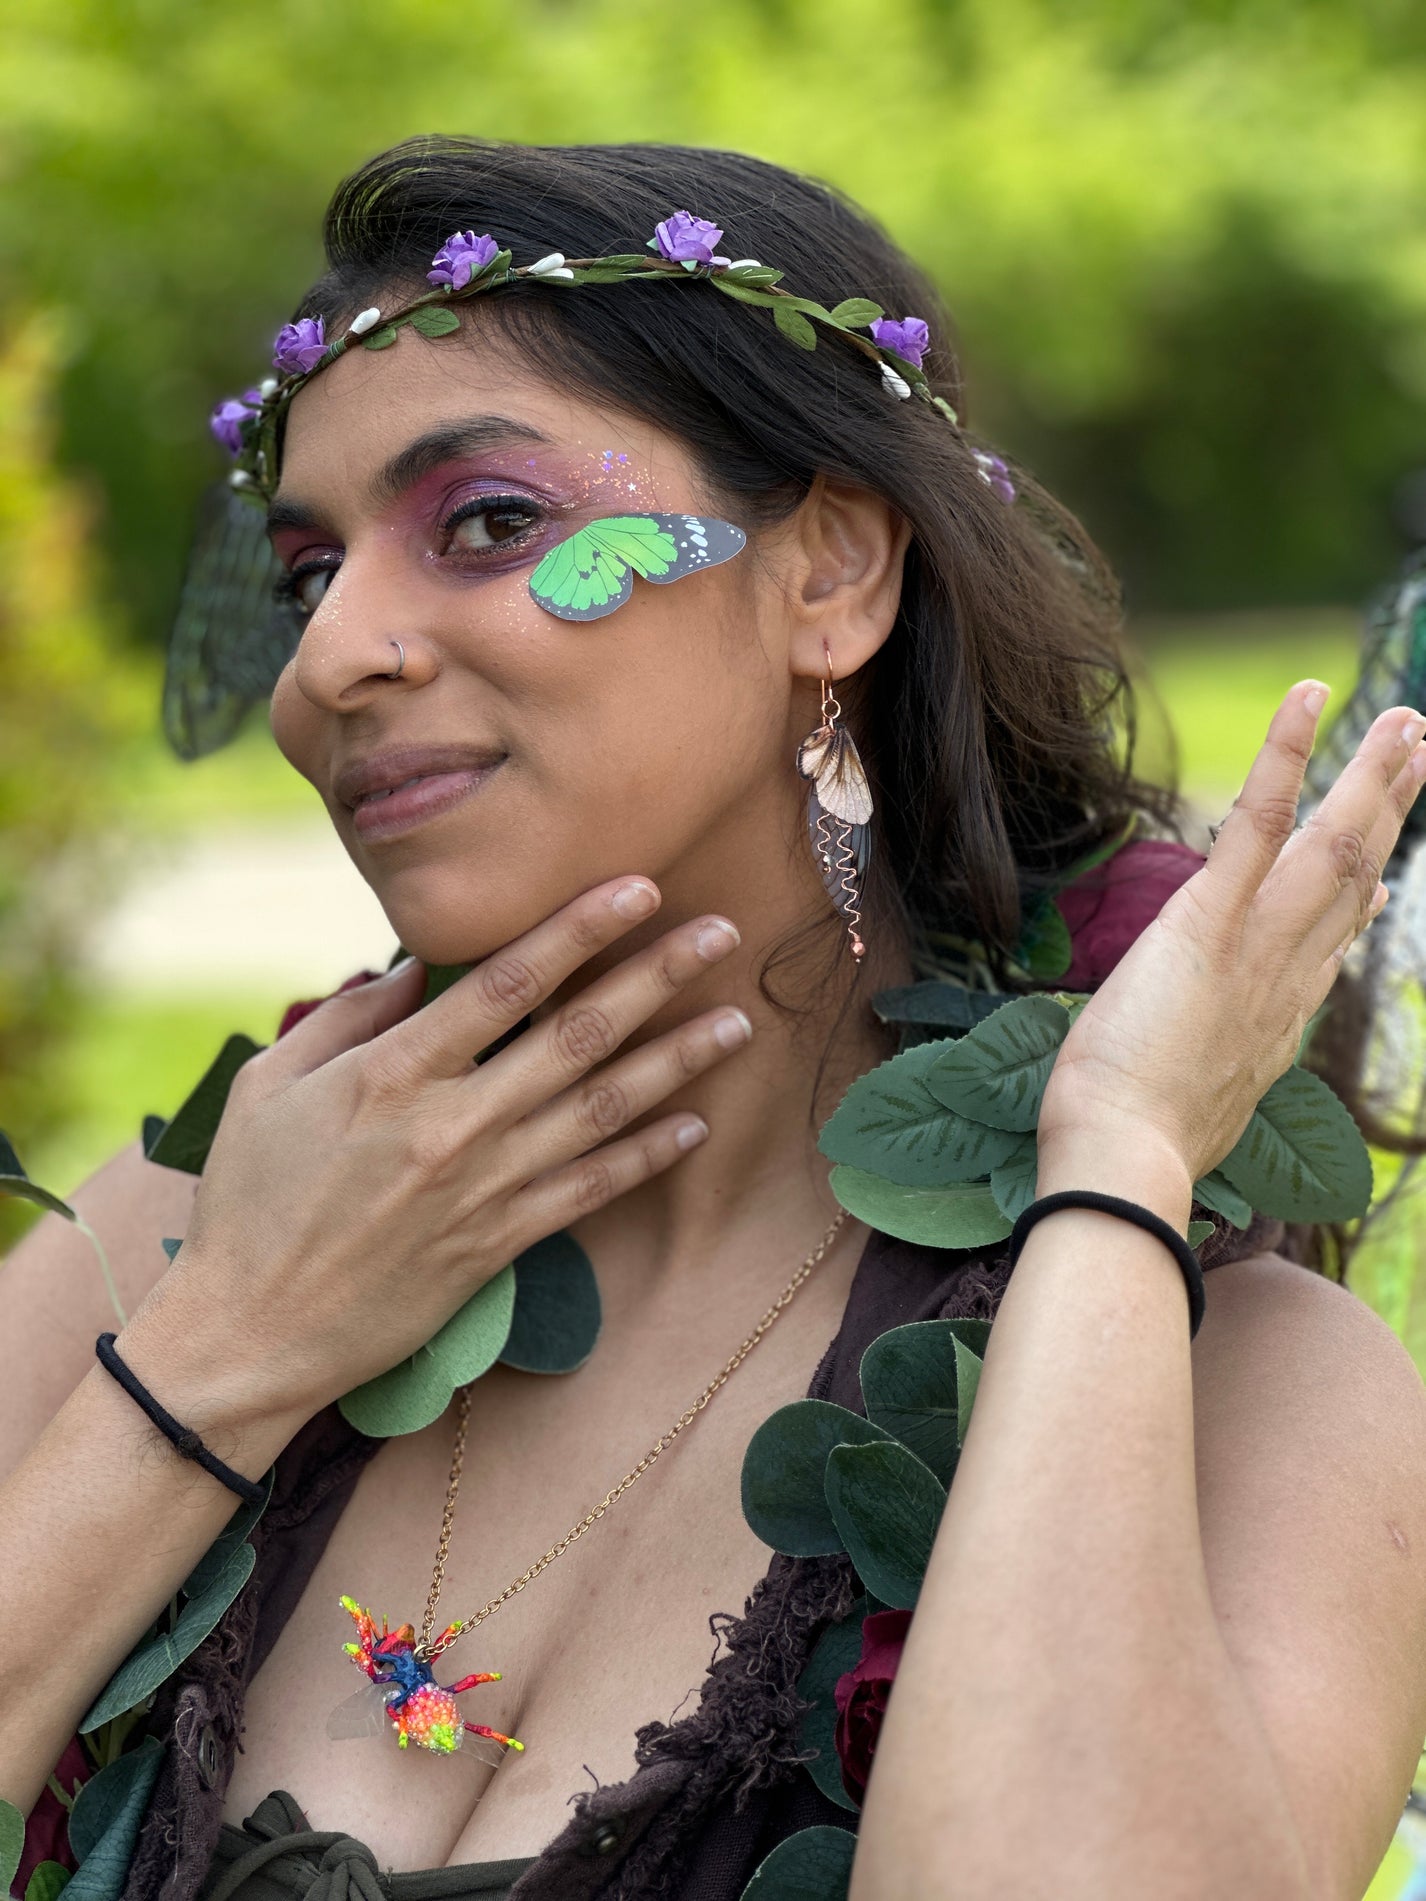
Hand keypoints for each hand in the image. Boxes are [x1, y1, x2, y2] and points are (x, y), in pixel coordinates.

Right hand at [121, 877, 748, 1429]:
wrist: (250, 1333)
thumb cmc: (248, 1200)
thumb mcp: (268, 1088)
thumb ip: (346, 1020)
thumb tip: (412, 970)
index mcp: (393, 1072)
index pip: (506, 982)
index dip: (578, 928)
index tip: (637, 887)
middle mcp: (454, 1123)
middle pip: (577, 1034)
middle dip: (656, 976)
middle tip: (721, 933)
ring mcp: (484, 1186)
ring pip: (603, 1109)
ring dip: (677, 1062)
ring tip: (737, 1022)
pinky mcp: (499, 1243)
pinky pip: (590, 1190)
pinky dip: (646, 1157)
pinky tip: (695, 1126)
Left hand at [1038, 683, 1425, 1191]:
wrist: (1125, 1157)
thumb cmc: (1134, 1144)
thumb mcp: (1195, 1099)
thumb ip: (1212, 1066)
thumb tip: (1213, 1061)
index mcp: (1278, 1018)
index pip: (1331, 946)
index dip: (1360, 905)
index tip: (1384, 881)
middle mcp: (1287, 974)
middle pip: (1353, 880)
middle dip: (1388, 815)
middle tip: (1417, 760)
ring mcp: (1257, 942)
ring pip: (1332, 844)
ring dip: (1372, 775)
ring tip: (1405, 719)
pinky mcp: (1211, 917)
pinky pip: (1258, 821)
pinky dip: (1286, 754)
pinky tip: (1311, 696)